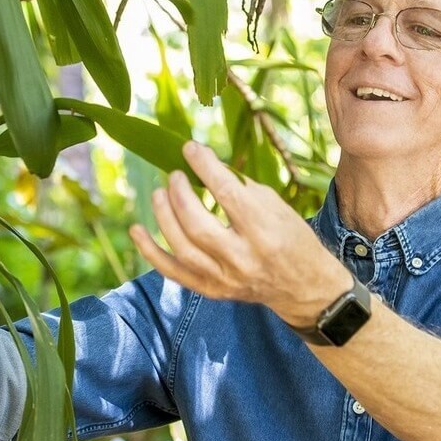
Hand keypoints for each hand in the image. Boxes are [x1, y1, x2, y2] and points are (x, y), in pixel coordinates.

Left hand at [130, 141, 350, 327]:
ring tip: (159, 192)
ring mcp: (225, 278)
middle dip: (179, 193)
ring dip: (163, 214)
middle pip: (197, 223)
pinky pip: (173, 272)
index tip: (190, 149)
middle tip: (174, 175)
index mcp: (264, 230)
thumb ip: (238, 186)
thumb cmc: (290, 236)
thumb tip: (201, 163)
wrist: (304, 287)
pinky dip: (150, 251)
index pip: (227, 193)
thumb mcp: (275, 204)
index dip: (204, 166)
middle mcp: (243, 257)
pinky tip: (136, 230)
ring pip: (181, 246)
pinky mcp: (212, 291)